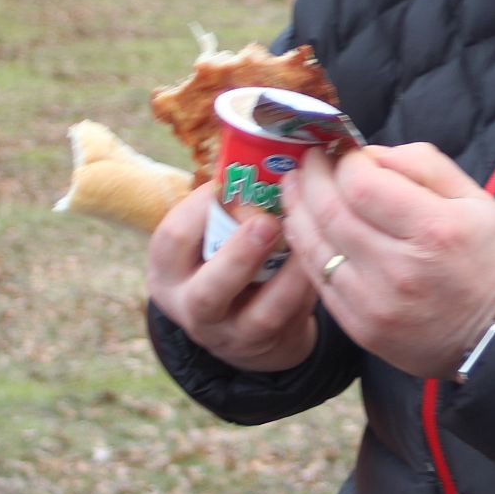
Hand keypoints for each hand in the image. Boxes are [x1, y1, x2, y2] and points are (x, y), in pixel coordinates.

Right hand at [146, 184, 319, 371]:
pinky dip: (310, 284)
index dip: (202, 208)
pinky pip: (295, 317)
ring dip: (290, 273)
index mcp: (169, 270)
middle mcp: (192, 307)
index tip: (235, 180)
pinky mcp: (269, 345)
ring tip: (308, 238)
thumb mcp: (209, 236)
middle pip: (208, 291)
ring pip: (261, 314)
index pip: (173, 239)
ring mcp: (232, 334)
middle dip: (240, 255)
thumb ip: (225, 205)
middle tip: (267, 222)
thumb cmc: (226, 258)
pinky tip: (324, 255)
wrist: (244, 327)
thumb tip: (265, 148)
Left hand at [280, 143, 494, 379]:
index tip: (347, 151)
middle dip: (313, 176)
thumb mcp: (477, 200)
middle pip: (331, 211)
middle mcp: (399, 268)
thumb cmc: (490, 261)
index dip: (346, 161)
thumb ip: (425, 166)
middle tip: (310, 159)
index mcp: (433, 229)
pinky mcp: (361, 327)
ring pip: (315, 246)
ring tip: (296, 185)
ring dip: (298, 208)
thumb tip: (372, 154)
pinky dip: (305, 247)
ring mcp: (375, 302)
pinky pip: (318, 281)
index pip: (363, 185)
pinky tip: (304, 226)